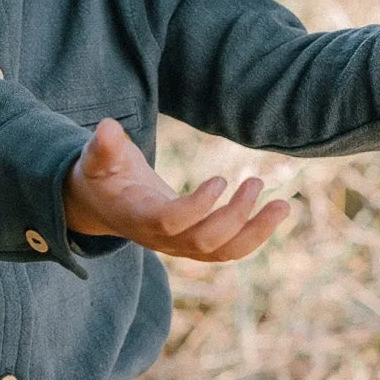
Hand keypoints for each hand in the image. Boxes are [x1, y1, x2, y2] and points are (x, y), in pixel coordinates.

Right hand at [64, 118, 290, 260]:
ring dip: (255, 232)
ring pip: (222, 253)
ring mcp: (180, 246)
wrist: (103, 206)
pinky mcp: (195, 244)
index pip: (170, 223)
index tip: (220, 179)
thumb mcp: (96, 159)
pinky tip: (276, 211)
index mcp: (139, 217)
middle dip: (234, 217)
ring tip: (283, 205)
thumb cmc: (102, 176)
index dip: (197, 207)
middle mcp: (161, 240)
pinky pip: (229, 249)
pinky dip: (255, 234)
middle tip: (255, 181)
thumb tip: (106, 126)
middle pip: (203, 243)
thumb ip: (103, 146)